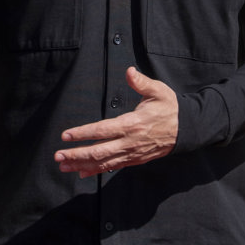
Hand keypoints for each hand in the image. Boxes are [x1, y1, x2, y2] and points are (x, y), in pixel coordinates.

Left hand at [54, 67, 177, 177]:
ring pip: (103, 162)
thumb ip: (142, 82)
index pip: (102, 130)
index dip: (83, 134)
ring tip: (64, 166)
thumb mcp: (158, 91)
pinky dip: (97, 170)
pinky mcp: (134, 160)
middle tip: (58, 156)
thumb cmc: (170, 108)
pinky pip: (113, 167)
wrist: (187, 129)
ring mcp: (132, 153)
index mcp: (132, 124)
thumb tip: (130, 71)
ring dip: (82, 164)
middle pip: (99, 151)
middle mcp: (130, 142)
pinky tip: (82, 172)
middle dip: (77, 154)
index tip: (66, 136)